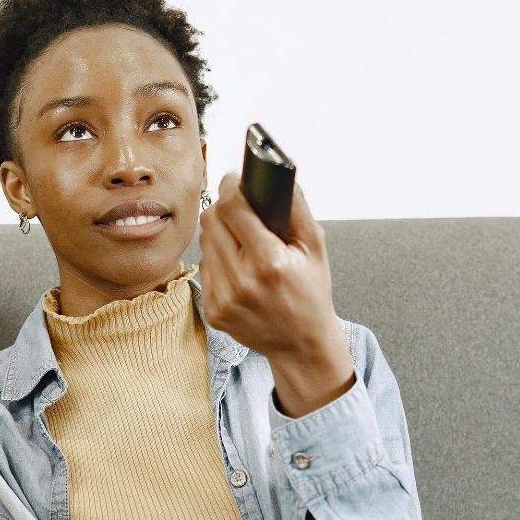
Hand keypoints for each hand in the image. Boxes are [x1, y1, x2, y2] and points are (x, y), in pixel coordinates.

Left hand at [198, 172, 352, 416]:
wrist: (301, 344)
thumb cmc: (311, 292)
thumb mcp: (315, 248)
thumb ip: (296, 207)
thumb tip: (276, 175)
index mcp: (269, 263)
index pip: (232, 208)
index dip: (231, 186)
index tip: (234, 178)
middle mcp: (241, 283)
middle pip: (211, 220)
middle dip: (224, 207)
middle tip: (240, 207)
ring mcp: (223, 299)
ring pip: (204, 242)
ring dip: (220, 232)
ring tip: (242, 239)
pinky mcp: (212, 310)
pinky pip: (204, 267)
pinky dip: (218, 259)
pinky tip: (238, 265)